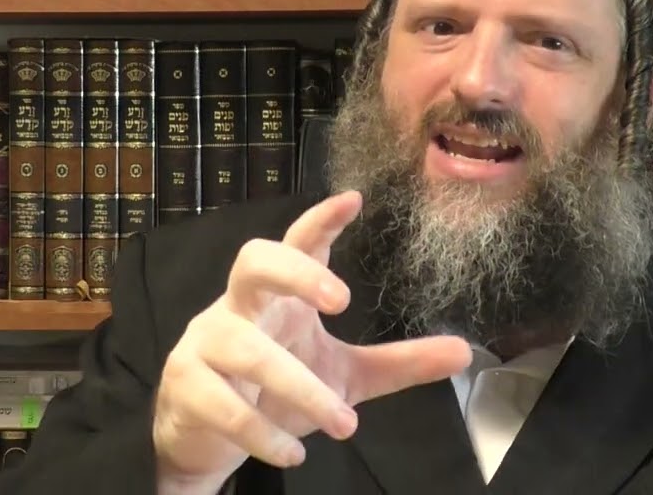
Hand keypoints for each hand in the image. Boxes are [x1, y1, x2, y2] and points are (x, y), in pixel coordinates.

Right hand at [151, 190, 472, 488]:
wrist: (204, 437)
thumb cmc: (276, 388)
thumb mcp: (344, 375)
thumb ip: (399, 362)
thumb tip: (466, 352)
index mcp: (281, 295)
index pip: (297, 244)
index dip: (321, 220)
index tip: (353, 200)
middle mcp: (239, 306)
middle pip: (253, 262)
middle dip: (294, 272)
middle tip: (340, 298)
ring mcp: (206, 343)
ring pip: (247, 351)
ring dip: (298, 388)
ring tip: (344, 424)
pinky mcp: (187, 387)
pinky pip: (223, 405)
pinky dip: (263, 432)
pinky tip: (293, 453)